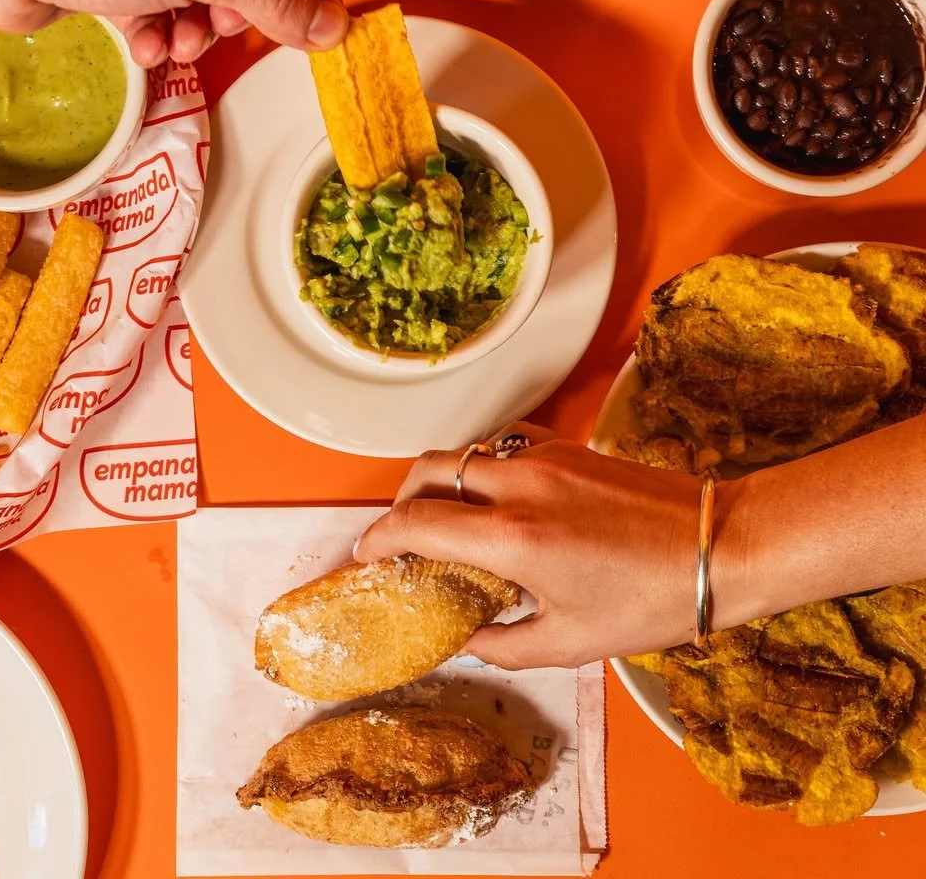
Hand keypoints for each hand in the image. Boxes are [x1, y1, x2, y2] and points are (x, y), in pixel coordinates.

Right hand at [355, 423, 733, 668]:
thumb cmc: (650, 602)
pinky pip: (505, 444)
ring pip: (466, 452)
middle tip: (399, 530)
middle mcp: (519, 486)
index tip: (368, 554)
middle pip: (429, 469)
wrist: (719, 546)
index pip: (418, 523)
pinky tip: (497, 495)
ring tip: (446, 515)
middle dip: (400, 498)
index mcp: (514, 539)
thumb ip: (505, 643)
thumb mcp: (571, 642)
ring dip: (442, 479)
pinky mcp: (570, 447)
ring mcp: (545, 458)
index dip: (381, 537)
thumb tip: (470, 637)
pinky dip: (483, 466)